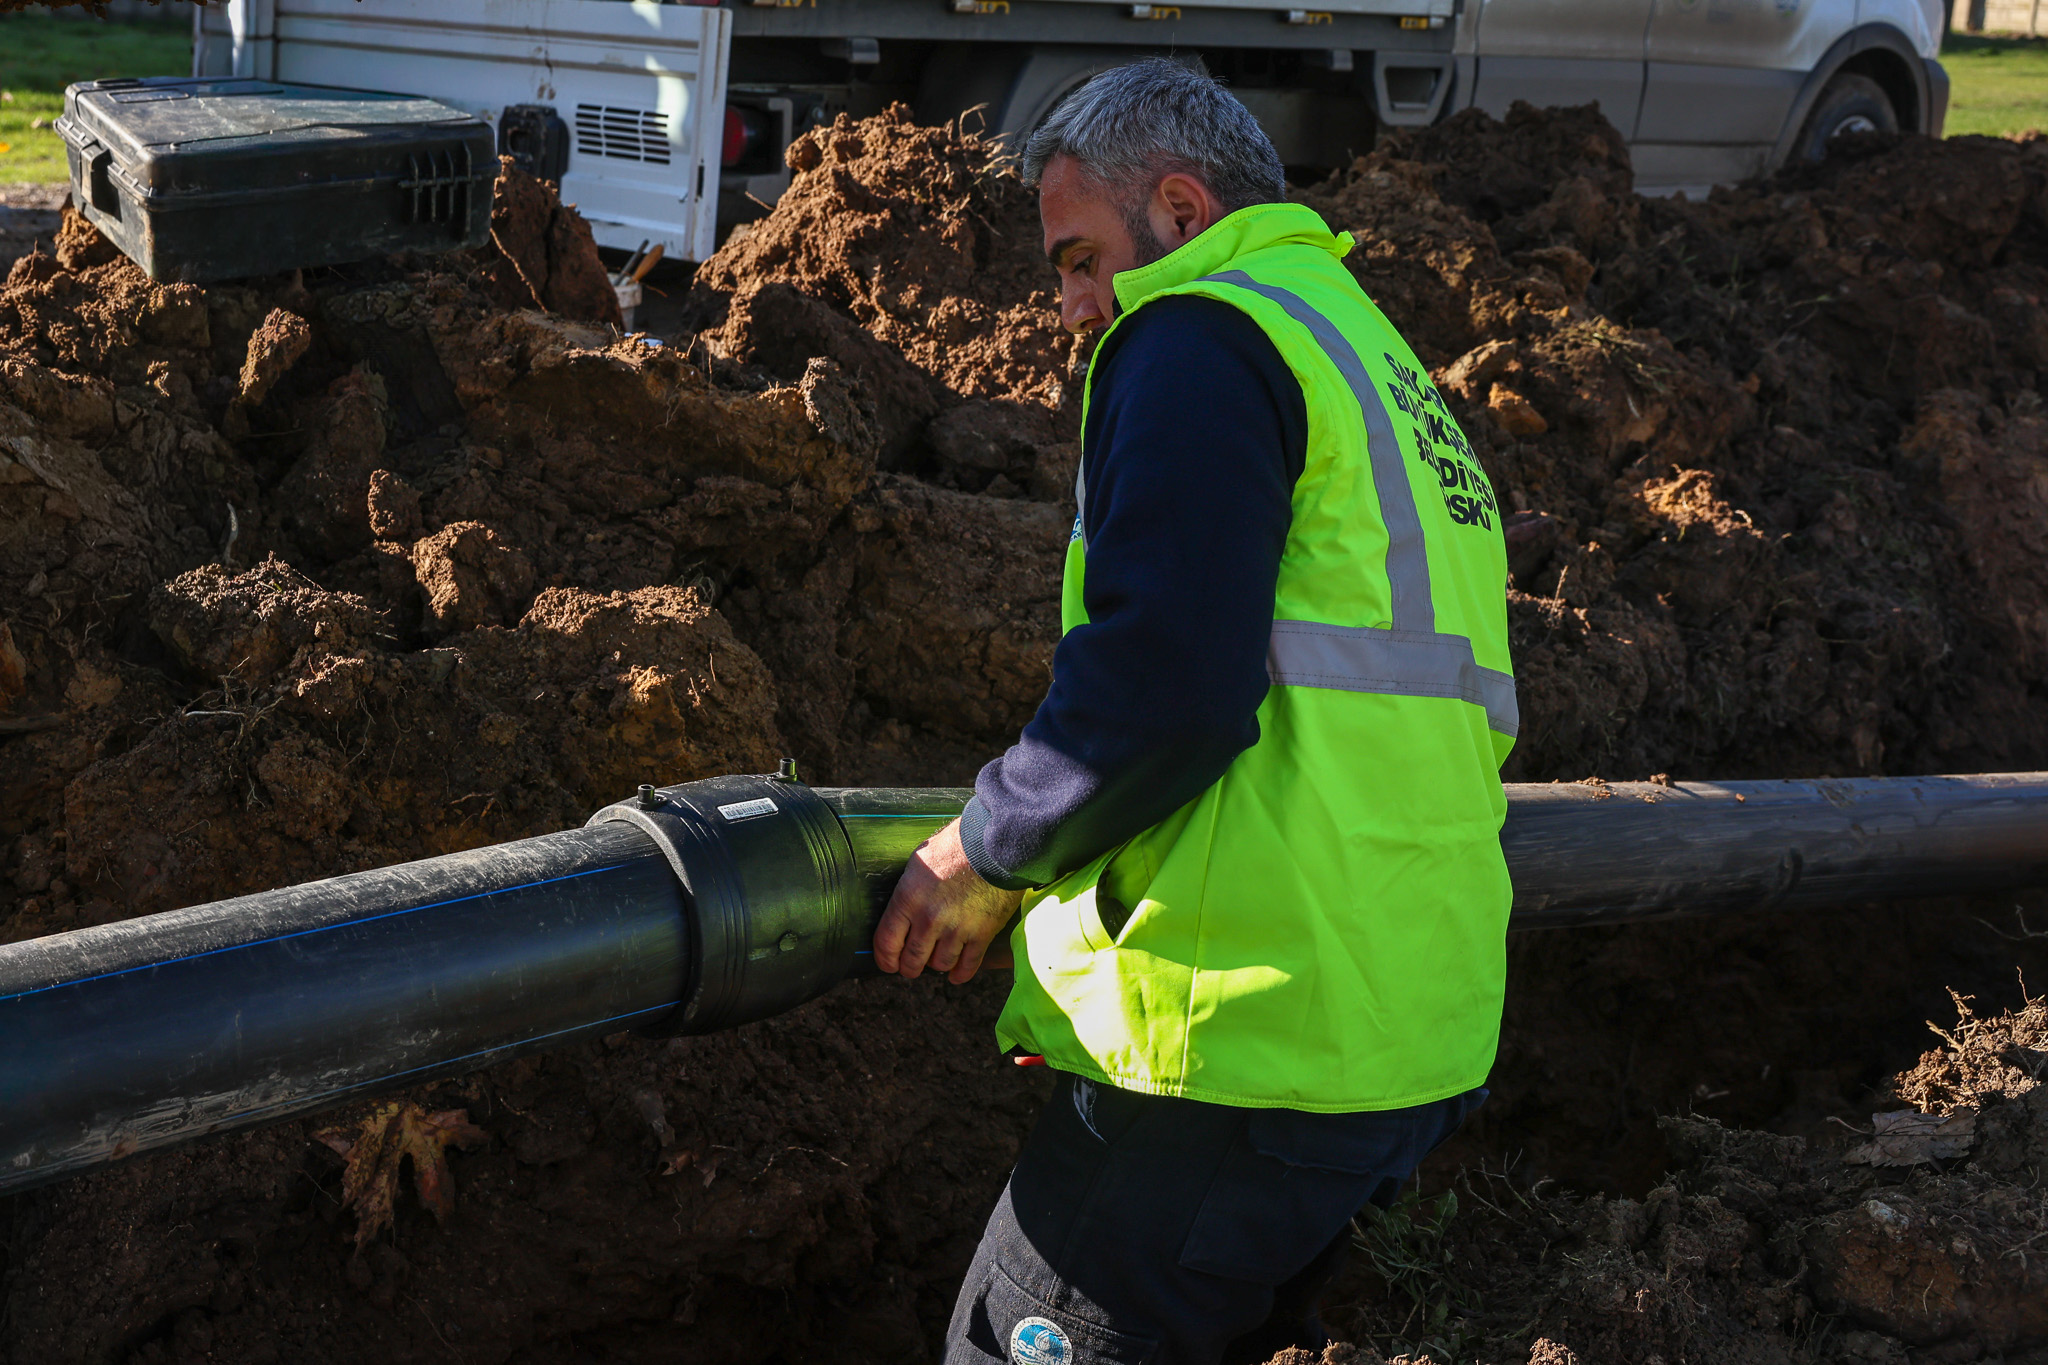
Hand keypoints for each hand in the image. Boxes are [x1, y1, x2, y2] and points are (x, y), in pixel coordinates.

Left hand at [873, 818, 1024, 984]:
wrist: (995, 844)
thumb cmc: (956, 845)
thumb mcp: (919, 863)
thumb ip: (909, 890)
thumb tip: (903, 908)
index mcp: (908, 898)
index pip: (886, 942)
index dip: (885, 959)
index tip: (888, 964)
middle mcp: (929, 919)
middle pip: (912, 960)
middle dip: (909, 967)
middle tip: (911, 966)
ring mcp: (957, 929)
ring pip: (940, 965)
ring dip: (937, 965)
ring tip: (937, 960)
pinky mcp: (982, 933)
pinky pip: (968, 965)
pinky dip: (961, 973)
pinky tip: (956, 974)